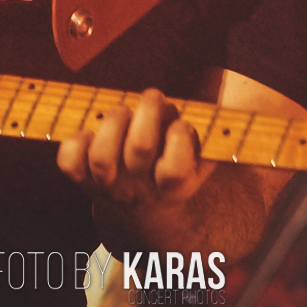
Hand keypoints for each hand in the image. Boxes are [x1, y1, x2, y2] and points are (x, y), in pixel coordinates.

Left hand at [57, 88, 214, 230]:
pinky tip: (91, 129)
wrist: (146, 209)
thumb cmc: (178, 163)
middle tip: (153, 97)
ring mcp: (108, 185)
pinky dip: (75, 140)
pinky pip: (69, 162)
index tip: (181, 124)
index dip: (179, 137)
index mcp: (173, 186)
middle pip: (139, 149)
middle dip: (147, 112)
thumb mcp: (204, 153)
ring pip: (102, 156)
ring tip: (123, 110)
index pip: (175, 168)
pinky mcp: (81, 178)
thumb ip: (217, 131)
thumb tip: (237, 99)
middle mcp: (139, 189)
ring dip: (113, 121)